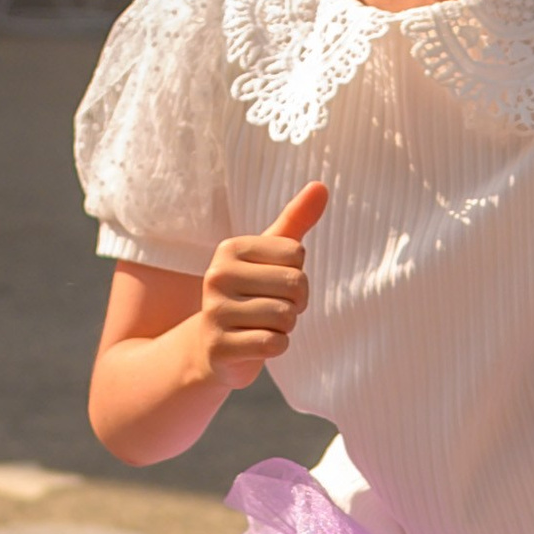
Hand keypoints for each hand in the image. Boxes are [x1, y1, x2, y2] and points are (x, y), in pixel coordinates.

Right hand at [196, 181, 325, 388]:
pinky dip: (277, 347)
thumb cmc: (249, 295)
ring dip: (285, 326)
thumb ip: (295, 220)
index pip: (297, 254)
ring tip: (262, 325)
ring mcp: (215, 312)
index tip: (274, 284)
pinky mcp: (220, 347)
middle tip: (271, 308)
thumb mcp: (270, 256)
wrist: (212, 347)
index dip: (297, 273)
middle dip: (295, 303)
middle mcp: (217, 276)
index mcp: (230, 249)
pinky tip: (257, 343)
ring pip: (286, 316)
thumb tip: (321, 186)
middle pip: (295, 284)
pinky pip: (274, 344)